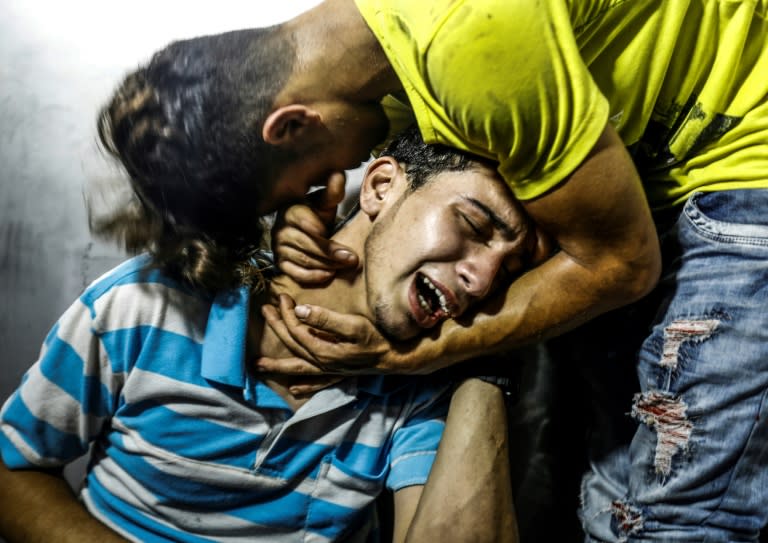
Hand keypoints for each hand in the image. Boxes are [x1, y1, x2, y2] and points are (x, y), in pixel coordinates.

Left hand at [257, 293, 409, 374]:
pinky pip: (317, 382)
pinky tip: (294, 388)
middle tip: (263, 312)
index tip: (282, 297)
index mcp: (322, 350)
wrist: (396, 358)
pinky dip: (304, 385)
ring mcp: (330, 370)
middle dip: (277, 328)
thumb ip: (326, 319)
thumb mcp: (353, 326)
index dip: (287, 313)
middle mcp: (322, 362)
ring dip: (278, 365)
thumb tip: (300, 311)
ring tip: (258, 366)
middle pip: (292, 345)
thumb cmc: (376, 340)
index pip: (297, 329)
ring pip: (298, 366)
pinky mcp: (340, 373)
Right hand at [272, 172, 358, 284]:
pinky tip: (328, 275)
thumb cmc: (317, 214)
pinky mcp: (281, 264)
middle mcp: (281, 230)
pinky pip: (295, 273)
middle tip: (351, 258)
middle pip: (306, 244)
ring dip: (326, 265)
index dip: (316, 227)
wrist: (305, 231)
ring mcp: (279, 248)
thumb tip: (338, 174)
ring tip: (346, 265)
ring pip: (303, 259)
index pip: (302, 221)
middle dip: (330, 252)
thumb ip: (332, 192)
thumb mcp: (325, 203)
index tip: (330, 232)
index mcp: (291, 211)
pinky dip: (312, 276)